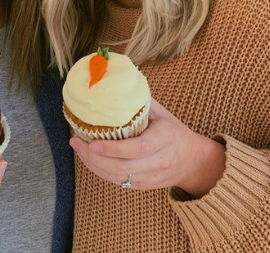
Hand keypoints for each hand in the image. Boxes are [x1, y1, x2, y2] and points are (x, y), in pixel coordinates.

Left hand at [70, 98, 224, 197]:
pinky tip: (88, 157)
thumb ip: (140, 101)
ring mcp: (150, 178)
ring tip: (77, 147)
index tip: (92, 142)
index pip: (137, 149)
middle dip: (94, 157)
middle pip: (122, 167)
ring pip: (117, 177)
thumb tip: (115, 83)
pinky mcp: (143, 186)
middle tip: (76, 141)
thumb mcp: (162, 113)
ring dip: (93, 164)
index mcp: (164, 140)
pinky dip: (100, 171)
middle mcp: (158, 162)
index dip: (113, 148)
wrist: (194, 161)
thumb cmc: (174, 132)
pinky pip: (117, 182)